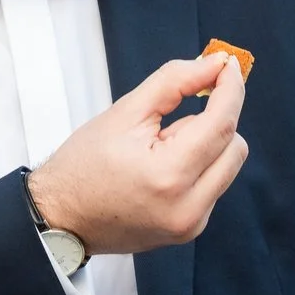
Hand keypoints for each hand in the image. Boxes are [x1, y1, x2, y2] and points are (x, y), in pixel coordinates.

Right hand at [27, 54, 247, 255]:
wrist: (60, 218)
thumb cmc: (83, 165)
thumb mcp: (125, 112)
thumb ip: (175, 82)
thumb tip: (216, 64)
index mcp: (168, 175)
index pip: (222, 123)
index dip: (230, 88)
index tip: (228, 65)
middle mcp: (187, 207)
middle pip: (234, 146)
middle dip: (215, 119)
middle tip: (175, 114)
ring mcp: (191, 224)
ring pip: (228, 166)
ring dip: (207, 145)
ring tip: (161, 148)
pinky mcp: (190, 230)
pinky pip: (214, 185)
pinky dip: (199, 167)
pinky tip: (162, 169)